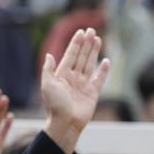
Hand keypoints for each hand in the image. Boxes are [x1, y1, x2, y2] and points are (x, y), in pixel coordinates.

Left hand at [40, 28, 109, 153]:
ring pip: (90, 64)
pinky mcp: (93, 93)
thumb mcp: (47, 85)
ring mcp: (83, 85)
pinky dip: (103, 70)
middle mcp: (73, 78)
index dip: (75, 43)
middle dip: (86, 44)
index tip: (80, 32)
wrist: (65, 123)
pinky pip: (99, 79)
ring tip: (97, 39)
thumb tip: (49, 55)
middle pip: (81, 57)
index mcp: (62, 75)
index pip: (70, 55)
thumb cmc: (54, 105)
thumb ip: (48, 69)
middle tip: (91, 30)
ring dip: (93, 51)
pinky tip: (106, 60)